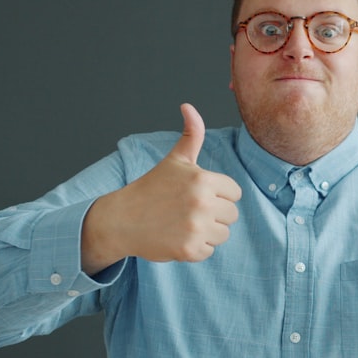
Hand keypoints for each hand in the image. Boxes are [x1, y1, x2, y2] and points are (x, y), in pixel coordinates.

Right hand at [81, 104, 242, 272]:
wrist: (121, 219)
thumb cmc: (151, 188)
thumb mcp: (174, 161)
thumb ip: (191, 135)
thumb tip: (188, 106)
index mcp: (203, 180)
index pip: (235, 193)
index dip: (218, 194)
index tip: (197, 195)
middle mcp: (202, 203)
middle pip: (231, 215)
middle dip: (214, 214)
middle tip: (188, 211)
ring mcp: (196, 228)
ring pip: (223, 234)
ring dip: (207, 232)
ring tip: (183, 224)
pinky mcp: (189, 250)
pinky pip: (209, 251)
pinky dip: (196, 248)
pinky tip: (178, 237)